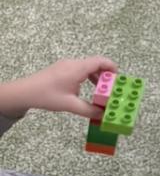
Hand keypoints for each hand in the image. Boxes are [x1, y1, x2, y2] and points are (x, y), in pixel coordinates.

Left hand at [0, 56, 116, 122]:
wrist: (25, 92)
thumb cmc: (47, 96)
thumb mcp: (69, 105)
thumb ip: (89, 110)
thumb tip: (103, 114)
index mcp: (77, 68)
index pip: (101, 61)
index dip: (113, 68)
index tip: (119, 80)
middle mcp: (73, 63)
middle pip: (96, 64)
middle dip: (106, 76)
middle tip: (111, 89)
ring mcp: (66, 65)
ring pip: (87, 67)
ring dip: (96, 78)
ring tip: (100, 91)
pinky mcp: (61, 69)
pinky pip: (79, 70)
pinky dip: (87, 77)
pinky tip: (85, 90)